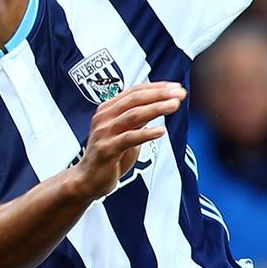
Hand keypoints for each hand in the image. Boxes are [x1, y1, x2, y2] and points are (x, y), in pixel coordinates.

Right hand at [71, 82, 185, 199]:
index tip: (175, 87)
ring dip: (156, 108)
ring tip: (174, 105)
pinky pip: (129, 138)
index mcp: (107, 109)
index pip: (134, 91)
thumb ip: (137, 118)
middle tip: (179, 93)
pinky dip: (146, 133)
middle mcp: (104, 117)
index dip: (156, 87)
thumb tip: (160, 105)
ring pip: (133, 115)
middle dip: (159, 94)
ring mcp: (104, 133)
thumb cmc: (109, 155)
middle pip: (135, 99)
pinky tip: (161, 130)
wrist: (87, 180)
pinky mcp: (107, 150)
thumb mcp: (124, 131)